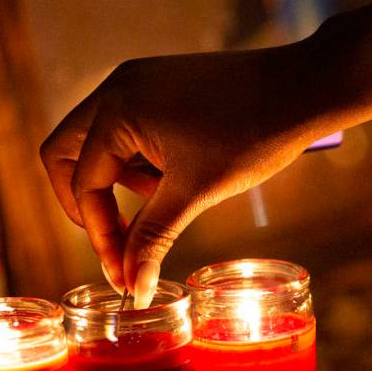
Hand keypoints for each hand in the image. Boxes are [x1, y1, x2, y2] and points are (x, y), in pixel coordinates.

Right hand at [40, 39, 334, 300]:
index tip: (124, 273)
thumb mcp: (196, 193)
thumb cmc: (252, 135)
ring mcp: (139, 80)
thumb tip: (132, 290)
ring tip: (168, 197)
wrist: (304, 89)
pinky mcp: (162, 82)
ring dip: (119, 181)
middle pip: (66, 153)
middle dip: (87, 201)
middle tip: (119, 237)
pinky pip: (128, 126)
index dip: (101, 234)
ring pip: (99, 141)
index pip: (83, 183)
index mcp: (117, 109)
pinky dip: (141, 160)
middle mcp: (118, 86)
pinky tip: (180, 175)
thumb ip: (154, 239)